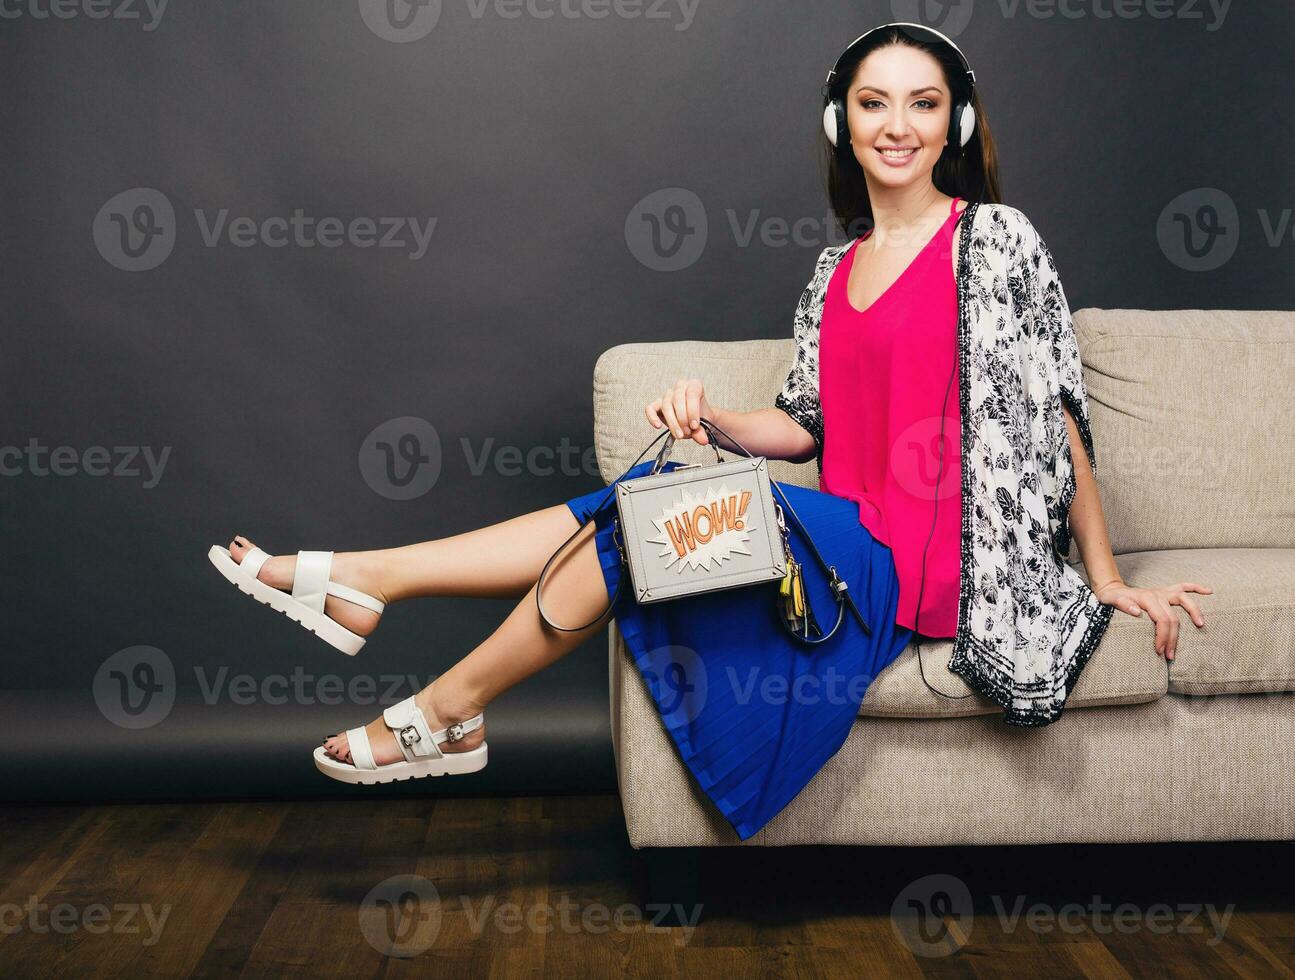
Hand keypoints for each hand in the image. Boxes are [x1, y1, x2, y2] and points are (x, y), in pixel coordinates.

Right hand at [645, 378, 715, 445]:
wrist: (695, 421)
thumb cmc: (700, 417)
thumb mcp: (704, 424)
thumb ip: (702, 431)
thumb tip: (702, 439)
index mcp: (694, 385)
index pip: (692, 393)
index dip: (693, 411)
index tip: (694, 425)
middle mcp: (680, 387)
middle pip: (677, 400)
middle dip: (682, 419)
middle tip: (687, 432)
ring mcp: (667, 394)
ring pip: (666, 406)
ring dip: (672, 423)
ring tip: (679, 435)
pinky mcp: (657, 404)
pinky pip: (650, 409)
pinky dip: (653, 418)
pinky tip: (658, 426)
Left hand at [1093, 580, 1212, 660]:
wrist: (1112, 589)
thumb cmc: (1111, 598)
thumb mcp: (1111, 601)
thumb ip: (1123, 605)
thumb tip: (1136, 611)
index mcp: (1146, 599)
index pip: (1161, 620)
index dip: (1163, 637)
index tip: (1160, 651)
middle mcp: (1157, 594)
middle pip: (1172, 617)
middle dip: (1173, 638)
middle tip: (1170, 656)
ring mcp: (1163, 592)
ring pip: (1184, 599)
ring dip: (1194, 611)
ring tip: (1201, 625)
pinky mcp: (1166, 591)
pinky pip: (1184, 586)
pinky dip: (1196, 587)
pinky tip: (1208, 591)